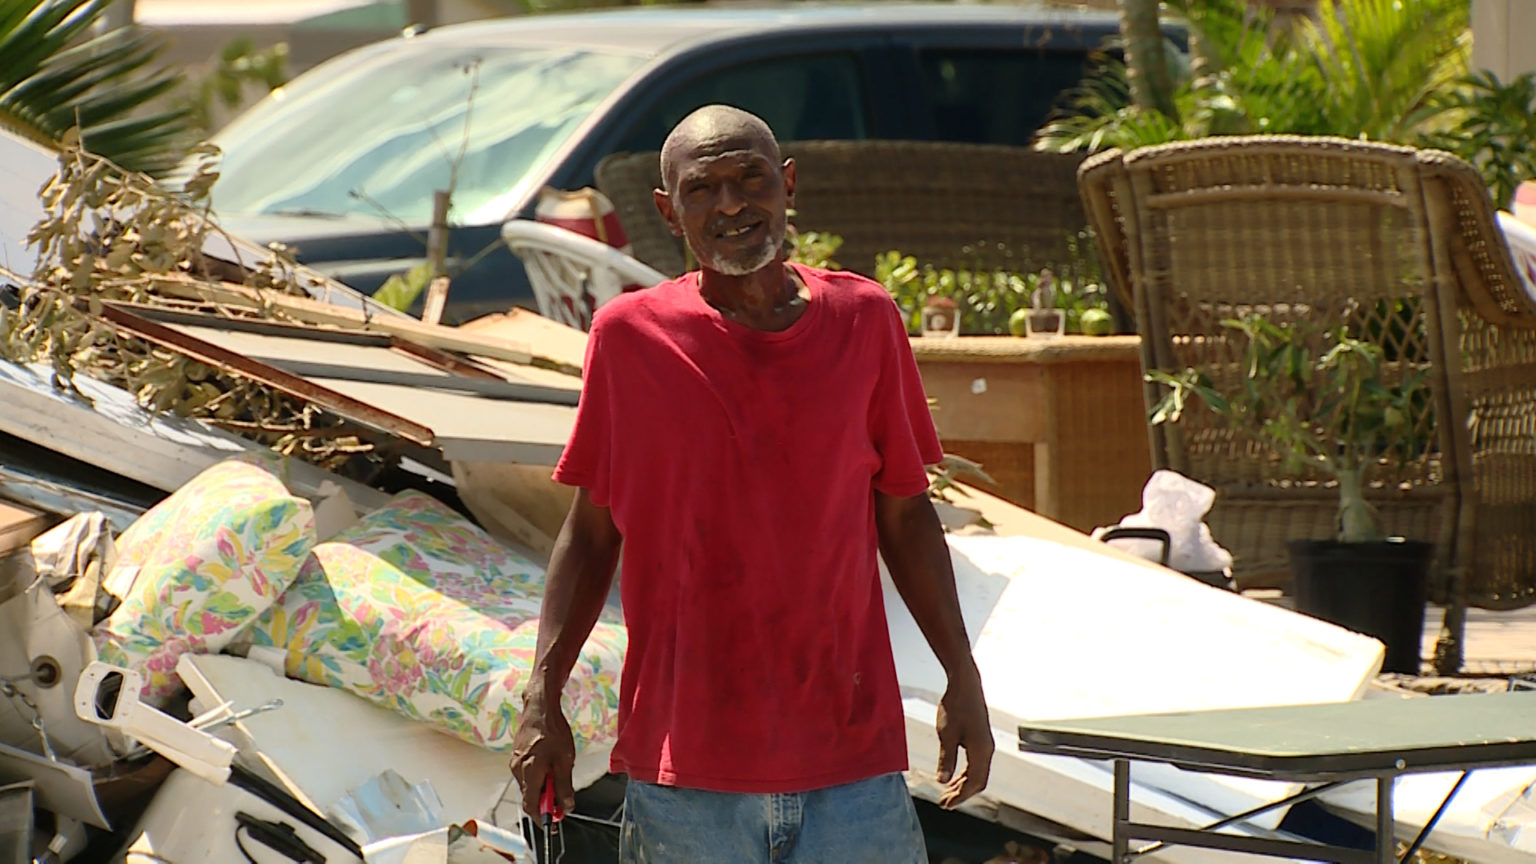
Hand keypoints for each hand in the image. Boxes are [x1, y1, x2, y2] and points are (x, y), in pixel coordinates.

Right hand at [508, 688, 576, 819]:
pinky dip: (539, 777)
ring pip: (529, 785)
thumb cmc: (554, 730)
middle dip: (546, 801)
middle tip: (564, 798)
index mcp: (529, 772)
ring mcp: (515, 763)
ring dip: (543, 788)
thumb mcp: (565, 760)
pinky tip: (550, 765)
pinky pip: (527, 775)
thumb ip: (564, 785)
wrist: (539, 707)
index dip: (544, 817)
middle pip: (530, 797)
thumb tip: (567, 806)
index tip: (556, 820)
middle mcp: (518, 770)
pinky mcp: (516, 756)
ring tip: (559, 772)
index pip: (531, 806)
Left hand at [935, 672, 991, 807]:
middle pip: (978, 781)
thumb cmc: (955, 707)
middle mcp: (987, 750)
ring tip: (946, 792)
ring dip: (963, 784)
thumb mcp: (946, 734)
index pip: (974, 783)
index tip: (945, 804)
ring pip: (977, 773)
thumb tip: (942, 781)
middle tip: (944, 802)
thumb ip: (946, 759)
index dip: (960, 796)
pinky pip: (976, 764)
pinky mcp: (981, 739)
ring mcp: (986, 745)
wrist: (965, 685)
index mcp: (981, 751)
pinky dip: (965, 774)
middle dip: (962, 794)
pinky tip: (953, 776)